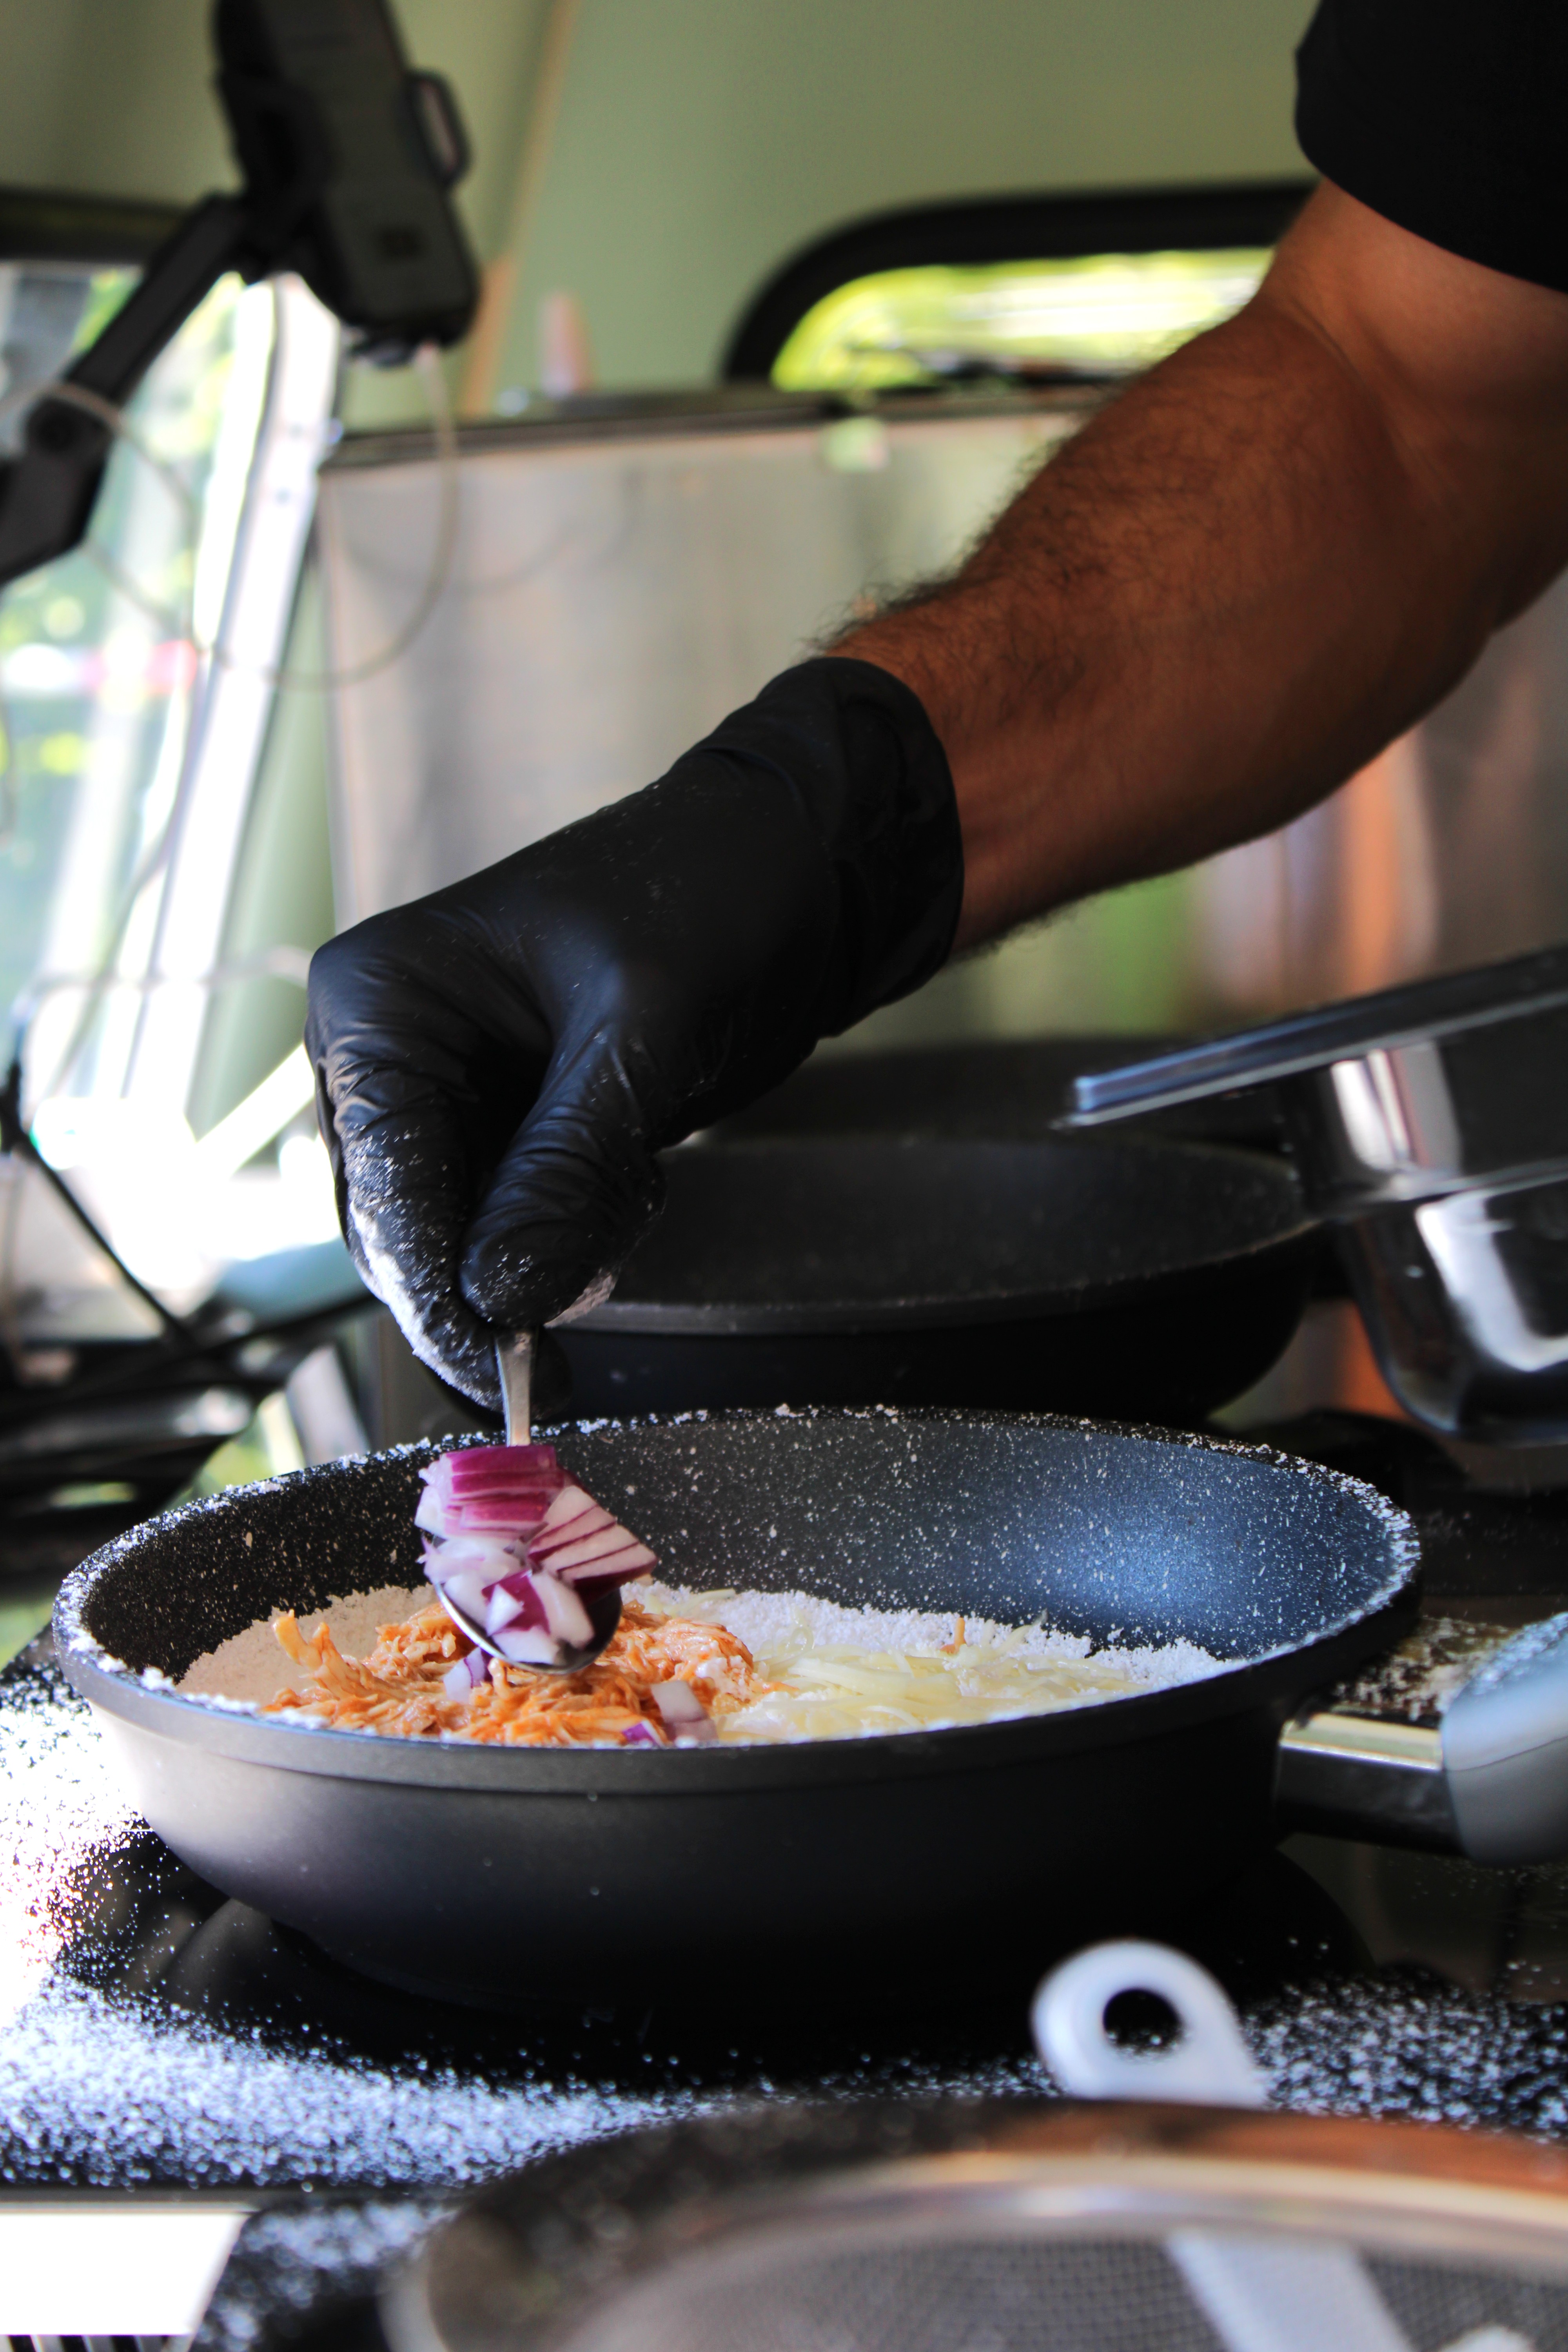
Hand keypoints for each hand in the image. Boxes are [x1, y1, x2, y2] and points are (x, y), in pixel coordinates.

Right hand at [305, 658, 960, 1405]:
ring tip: (633, 1187)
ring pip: (460, 1241)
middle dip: (490, 1286)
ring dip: (544, 1257)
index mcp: (383, 1003)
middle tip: (564, 1348)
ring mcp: (446, 1092)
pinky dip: (574, 1232)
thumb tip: (502, 1296)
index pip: (386, 1190)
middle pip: (404, 1229)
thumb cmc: (713, 895)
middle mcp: (392, 1051)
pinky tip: (636, 1176)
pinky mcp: (509, 1125)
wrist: (795, 868)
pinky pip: (515, 1221)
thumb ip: (567, 1169)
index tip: (498, 1373)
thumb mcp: (641, 1033)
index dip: (437, 1297)